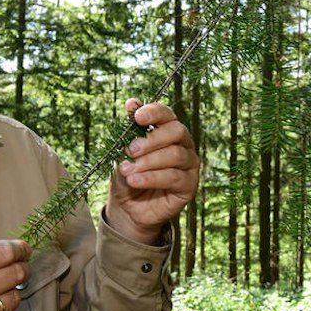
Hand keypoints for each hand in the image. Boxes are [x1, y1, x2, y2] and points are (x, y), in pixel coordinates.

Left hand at [105, 99, 198, 243]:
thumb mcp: (122, 153)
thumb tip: (130, 102)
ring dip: (148, 161)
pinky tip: (135, 181)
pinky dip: (152, 177)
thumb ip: (128, 130)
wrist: (128, 208)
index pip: (167, 114)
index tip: (137, 117)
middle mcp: (183, 145)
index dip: (154, 113)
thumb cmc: (127, 176)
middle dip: (152, 139)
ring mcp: (188, 165)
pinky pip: (174, 177)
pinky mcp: (189, 185)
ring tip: (127, 170)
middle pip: (177, 131)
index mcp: (167, 131)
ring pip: (175, 155)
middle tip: (131, 150)